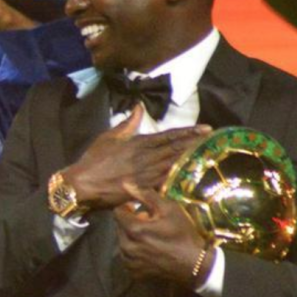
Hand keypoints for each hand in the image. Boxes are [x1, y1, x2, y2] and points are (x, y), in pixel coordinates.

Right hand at [65, 105, 209, 210]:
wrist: (83, 185)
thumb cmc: (94, 160)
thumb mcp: (109, 137)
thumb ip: (128, 123)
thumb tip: (140, 107)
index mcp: (138, 144)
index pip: (169, 136)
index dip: (188, 132)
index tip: (205, 129)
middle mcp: (146, 158)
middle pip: (176, 150)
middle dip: (195, 145)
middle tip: (213, 140)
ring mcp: (146, 175)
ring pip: (175, 165)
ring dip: (192, 160)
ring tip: (207, 154)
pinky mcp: (144, 189)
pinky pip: (166, 182)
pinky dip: (180, 178)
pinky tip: (192, 175)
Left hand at [114, 185, 210, 285]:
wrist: (196, 265)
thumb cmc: (183, 234)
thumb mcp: (169, 209)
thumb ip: (146, 195)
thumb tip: (125, 183)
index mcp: (133, 230)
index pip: (118, 212)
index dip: (128, 207)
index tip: (139, 208)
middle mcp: (126, 247)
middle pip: (119, 227)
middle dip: (130, 222)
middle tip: (149, 222)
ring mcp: (129, 262)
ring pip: (122, 242)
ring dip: (131, 237)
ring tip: (150, 237)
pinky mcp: (133, 272)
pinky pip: (127, 257)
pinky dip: (134, 252)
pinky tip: (150, 250)